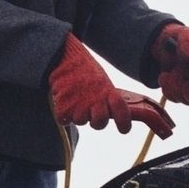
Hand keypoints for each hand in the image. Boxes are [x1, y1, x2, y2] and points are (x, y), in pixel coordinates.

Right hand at [48, 34, 173, 138]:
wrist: (67, 57)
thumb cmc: (87, 71)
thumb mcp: (104, 82)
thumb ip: (108, 98)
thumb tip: (113, 114)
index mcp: (109, 92)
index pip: (122, 112)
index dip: (124, 124)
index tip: (124, 130)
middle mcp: (97, 99)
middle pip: (100, 123)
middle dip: (96, 121)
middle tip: (91, 112)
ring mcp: (81, 103)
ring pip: (81, 121)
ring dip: (77, 114)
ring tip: (75, 100)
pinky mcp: (64, 106)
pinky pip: (65, 120)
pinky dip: (63, 114)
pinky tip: (64, 103)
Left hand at [151, 22, 188, 106]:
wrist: (161, 43)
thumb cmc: (179, 38)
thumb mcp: (183, 33)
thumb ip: (187, 40)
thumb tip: (188, 55)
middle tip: (185, 84)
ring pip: (187, 100)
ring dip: (176, 89)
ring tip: (168, 73)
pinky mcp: (178, 91)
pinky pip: (175, 98)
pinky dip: (168, 90)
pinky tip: (164, 77)